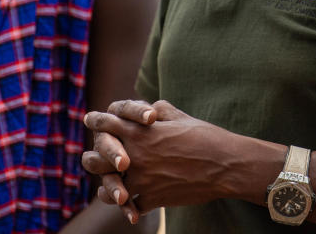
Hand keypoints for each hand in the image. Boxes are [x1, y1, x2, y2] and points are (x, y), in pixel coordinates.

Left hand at [83, 100, 237, 221]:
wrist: (225, 165)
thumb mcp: (180, 116)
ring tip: (107, 188)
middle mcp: (135, 156)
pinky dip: (130, 207)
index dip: (96, 121)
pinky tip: (131, 206)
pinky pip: (131, 206)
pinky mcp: (152, 199)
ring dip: (107, 187)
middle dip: (92, 157)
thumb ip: (158, 109)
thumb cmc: (205, 136)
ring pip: (109, 188)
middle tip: (91, 157)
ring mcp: (142, 180)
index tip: (91, 121)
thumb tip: (149, 107)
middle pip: (96, 157)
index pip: (105, 123)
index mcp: (140, 132)